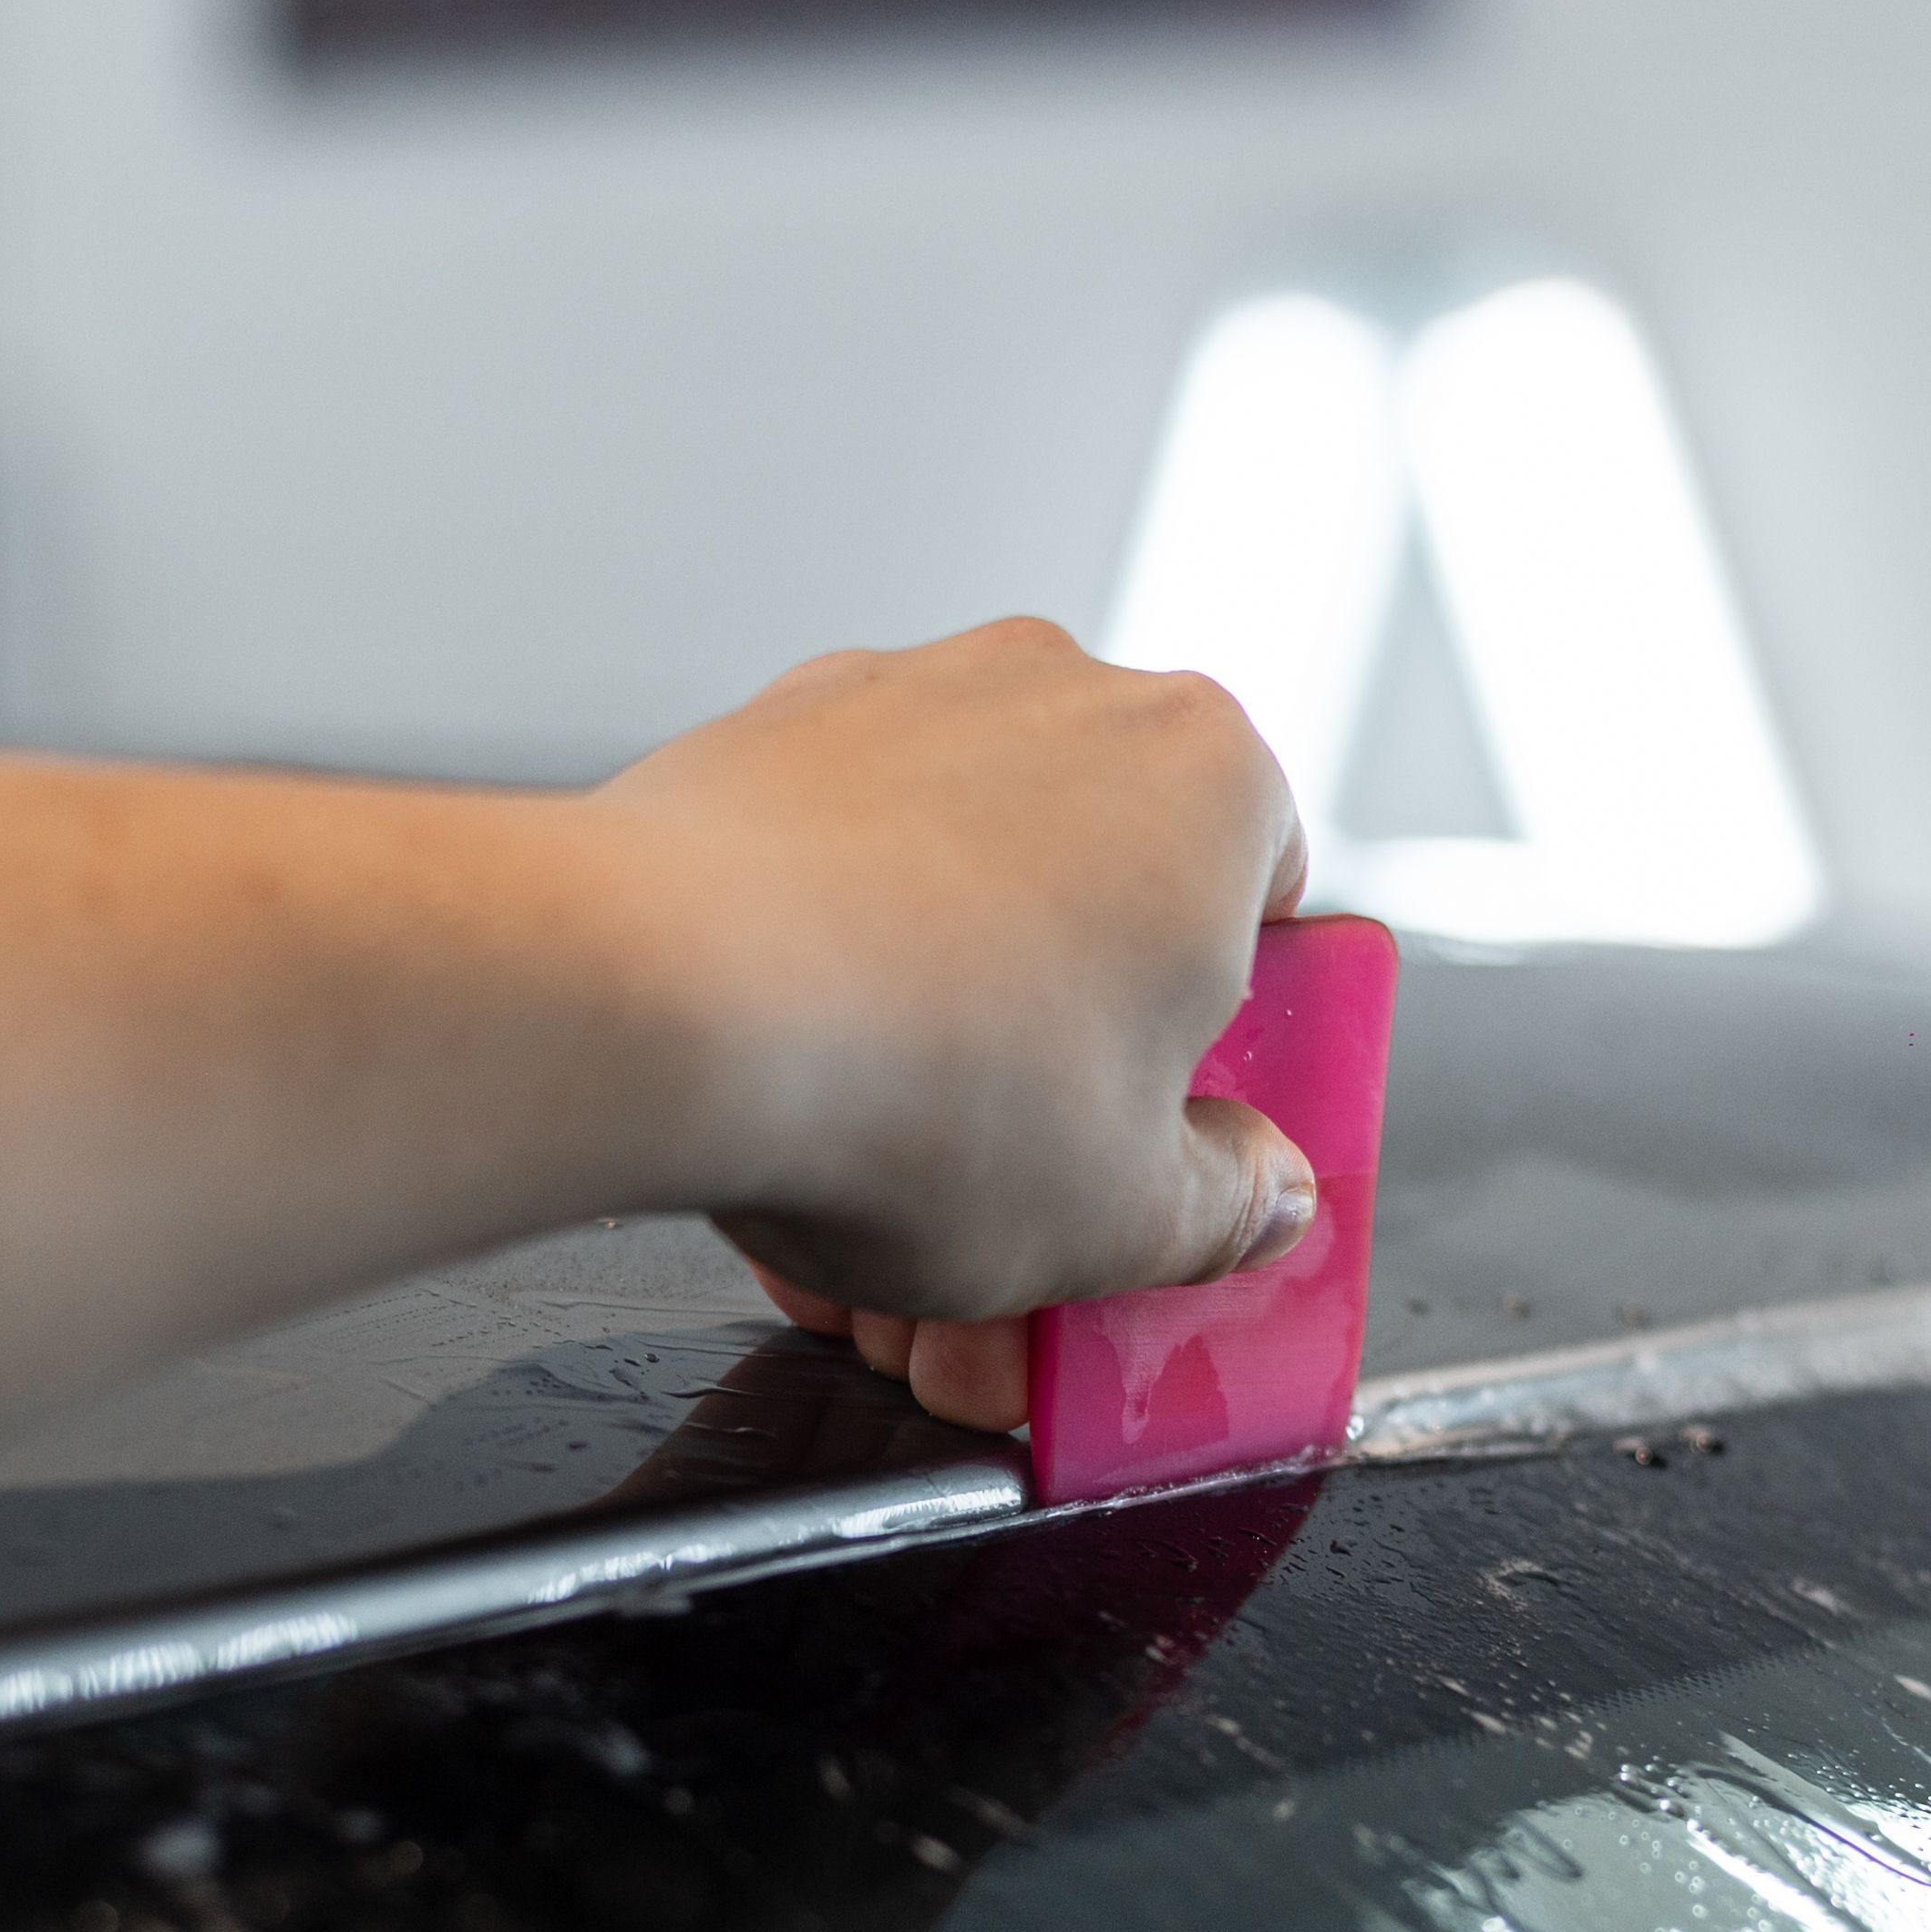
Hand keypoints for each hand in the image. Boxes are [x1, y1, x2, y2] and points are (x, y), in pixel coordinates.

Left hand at [580, 618, 1318, 1428]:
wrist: (663, 1003)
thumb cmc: (925, 1085)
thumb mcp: (1133, 1219)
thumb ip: (1228, 1207)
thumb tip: (1260, 1191)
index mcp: (1212, 784)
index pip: (1267, 915)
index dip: (1223, 1053)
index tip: (1174, 1139)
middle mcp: (1066, 701)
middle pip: (1092, 931)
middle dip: (1051, 1104)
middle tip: (1012, 1230)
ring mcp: (906, 703)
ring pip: (953, 923)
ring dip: (927, 1076)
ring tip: (868, 1229)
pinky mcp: (768, 739)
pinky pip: (836, 889)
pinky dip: (827, 1004)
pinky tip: (789, 1128)